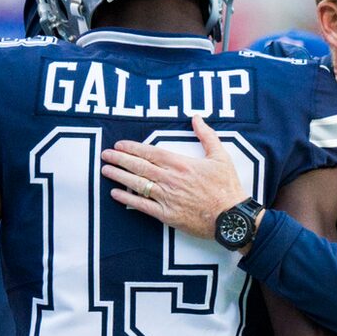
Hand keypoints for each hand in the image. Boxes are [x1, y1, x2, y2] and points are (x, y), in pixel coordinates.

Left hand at [101, 115, 248, 237]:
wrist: (231, 217)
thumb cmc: (227, 187)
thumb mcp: (221, 156)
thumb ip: (207, 135)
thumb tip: (197, 118)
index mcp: (180, 163)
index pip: (150, 153)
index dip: (132, 148)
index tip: (119, 145)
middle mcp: (169, 179)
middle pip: (138, 166)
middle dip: (119, 159)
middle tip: (105, 155)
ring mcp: (166, 197)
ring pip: (137, 184)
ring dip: (119, 176)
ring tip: (105, 171)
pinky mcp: (166, 215)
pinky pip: (142, 206)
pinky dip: (128, 200)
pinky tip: (116, 194)